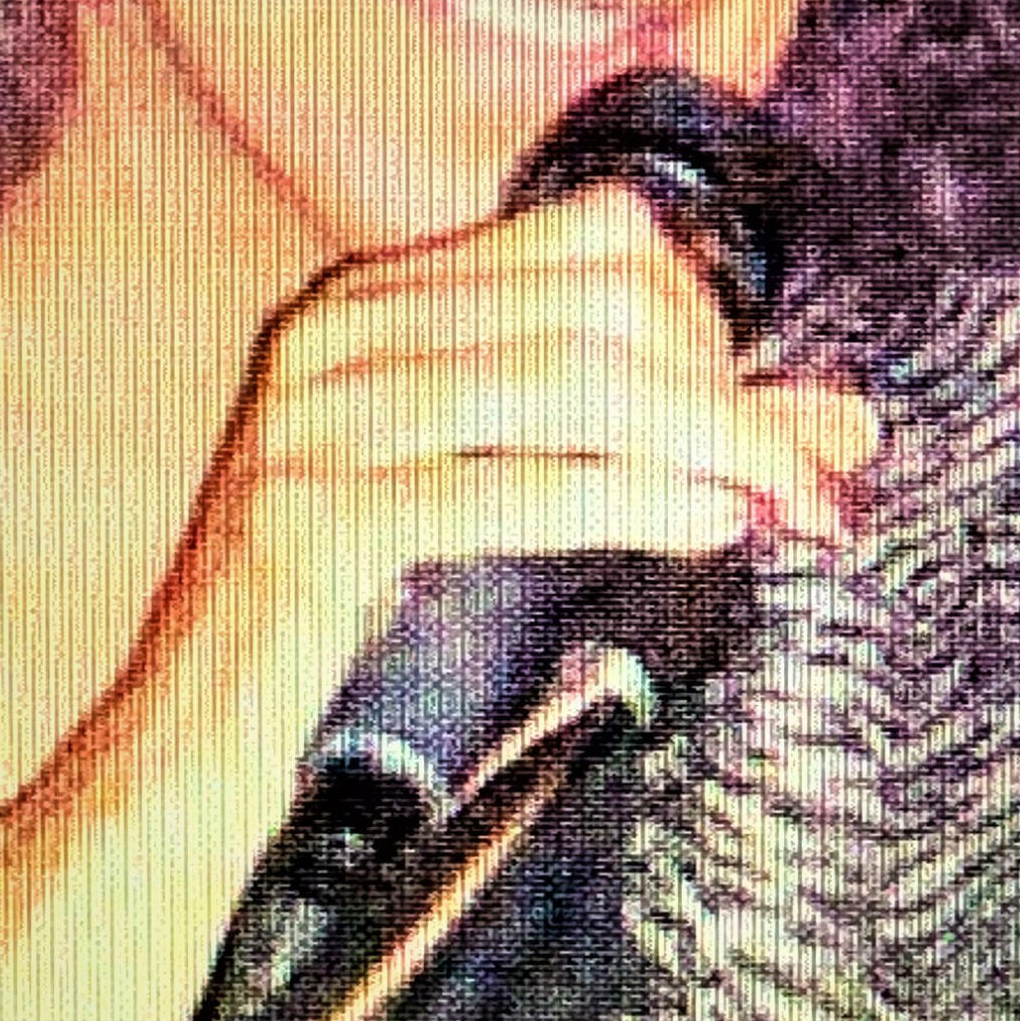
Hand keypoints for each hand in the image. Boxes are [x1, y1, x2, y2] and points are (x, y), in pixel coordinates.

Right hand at [0, 179, 876, 1020]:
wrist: (178, 782)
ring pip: (571, 382)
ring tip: (797, 509)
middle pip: (599, 306)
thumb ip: (649, 453)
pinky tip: (713, 526)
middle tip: (823, 485)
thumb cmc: (353, 654)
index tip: (789, 419)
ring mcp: (313, 421)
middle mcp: (339, 334)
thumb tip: (841, 429)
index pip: (591, 238)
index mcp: (378, 305)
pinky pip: (510, 485)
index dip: (714, 313)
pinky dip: (631, 499)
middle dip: (737, 394)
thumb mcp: (504, 522)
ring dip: (714, 445)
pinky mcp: (311, 521)